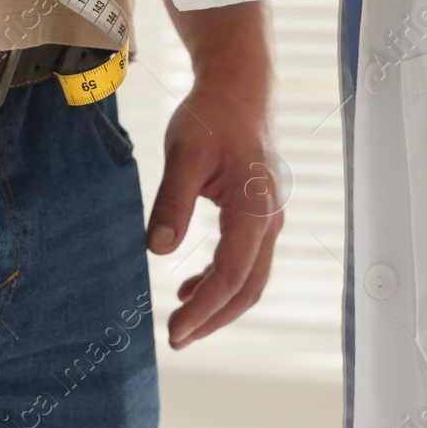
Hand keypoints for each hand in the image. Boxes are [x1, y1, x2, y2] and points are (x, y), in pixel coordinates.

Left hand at [149, 76, 281, 348]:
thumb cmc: (211, 117)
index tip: (174, 330)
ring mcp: (268, 219)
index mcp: (254, 209)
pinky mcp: (258, 215)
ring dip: (217, 304)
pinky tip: (190, 287)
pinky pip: (246, 261)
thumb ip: (172, 202)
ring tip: (180, 320)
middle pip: (247, 287)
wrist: (239, 89)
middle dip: (213, 318)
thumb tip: (157, 250)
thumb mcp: (184, 155)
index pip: (232, 275)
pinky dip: (220, 281)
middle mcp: (269, 220)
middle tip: (175, 339)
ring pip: (250, 278)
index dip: (204, 309)